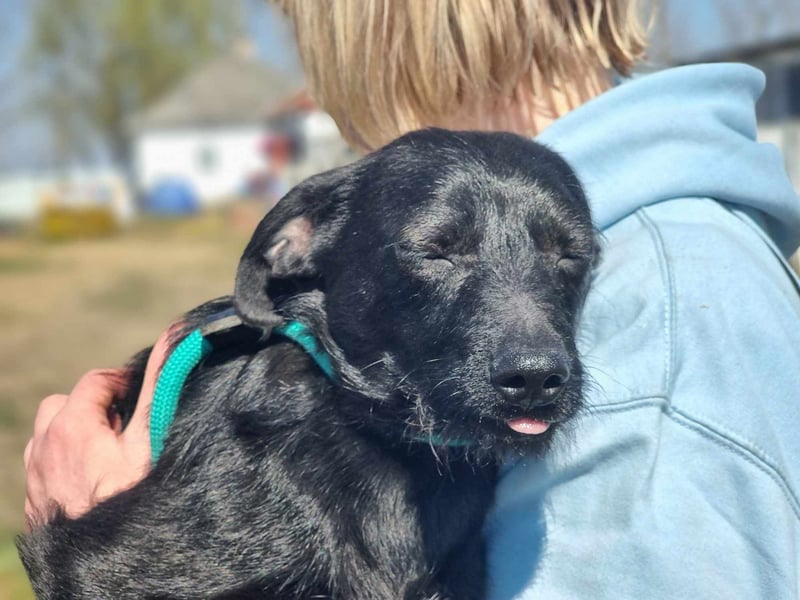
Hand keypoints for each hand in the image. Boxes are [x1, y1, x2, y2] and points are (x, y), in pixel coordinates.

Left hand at [23, 331, 171, 527]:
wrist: (118, 564)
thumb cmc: (136, 496)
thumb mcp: (151, 438)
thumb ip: (157, 384)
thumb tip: (171, 337)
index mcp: (70, 425)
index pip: (95, 380)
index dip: (124, 382)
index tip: (144, 395)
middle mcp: (43, 448)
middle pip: (61, 405)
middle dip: (91, 407)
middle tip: (124, 426)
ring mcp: (35, 481)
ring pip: (47, 437)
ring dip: (74, 435)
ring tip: (108, 454)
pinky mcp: (36, 507)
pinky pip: (43, 471)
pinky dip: (64, 464)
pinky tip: (93, 482)